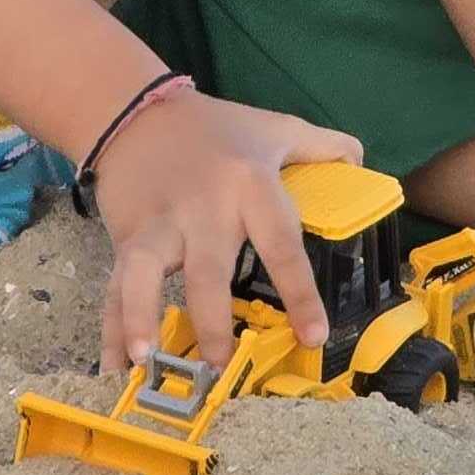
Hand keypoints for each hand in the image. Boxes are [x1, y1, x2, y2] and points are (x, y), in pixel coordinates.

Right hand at [94, 93, 361, 375]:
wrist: (136, 109)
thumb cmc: (215, 127)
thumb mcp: (273, 127)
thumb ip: (321, 147)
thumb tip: (361, 162)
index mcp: (249, 184)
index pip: (281, 242)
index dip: (299, 292)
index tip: (313, 336)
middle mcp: (203, 209)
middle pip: (208, 268)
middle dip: (212, 319)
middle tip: (222, 365)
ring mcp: (159, 224)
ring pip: (144, 273)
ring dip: (141, 316)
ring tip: (144, 361)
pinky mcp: (126, 236)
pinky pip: (116, 284)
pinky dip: (112, 325)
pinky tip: (114, 364)